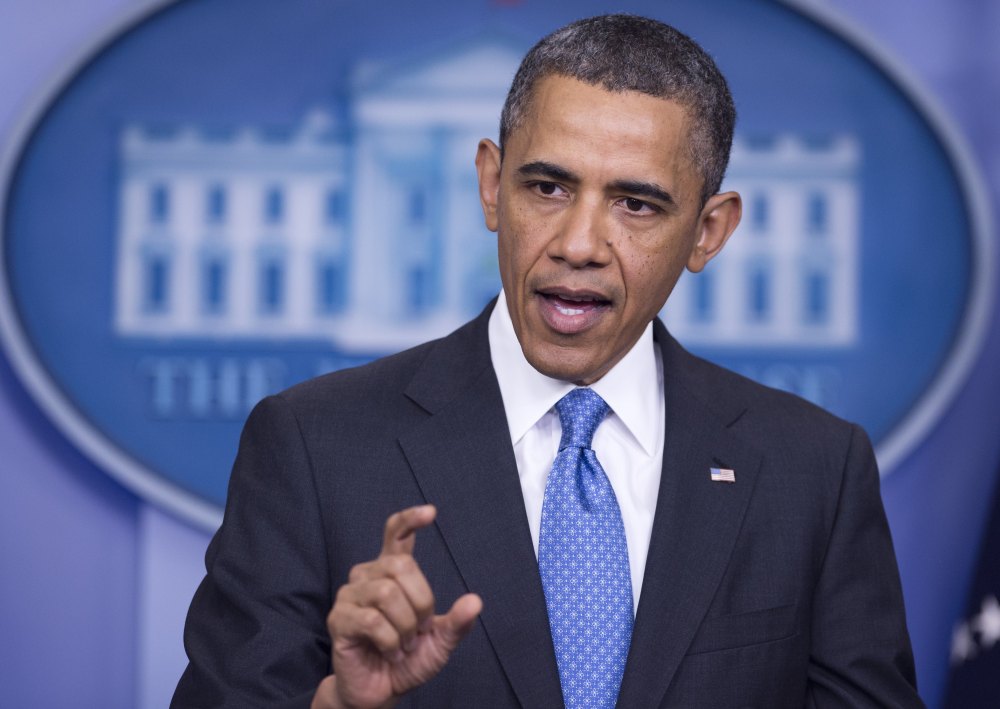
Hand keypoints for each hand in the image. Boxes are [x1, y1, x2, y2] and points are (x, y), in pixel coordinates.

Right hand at [312, 505, 482, 708]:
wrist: (381, 691)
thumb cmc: (407, 660)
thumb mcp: (440, 642)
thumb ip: (457, 622)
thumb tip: (474, 601)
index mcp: (391, 573)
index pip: (396, 535)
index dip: (410, 519)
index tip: (431, 512)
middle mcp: (368, 576)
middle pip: (401, 566)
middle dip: (421, 601)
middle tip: (418, 630)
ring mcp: (350, 596)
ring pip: (387, 593)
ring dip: (404, 626)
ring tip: (402, 644)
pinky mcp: (339, 619)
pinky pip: (371, 620)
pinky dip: (390, 641)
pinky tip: (389, 651)